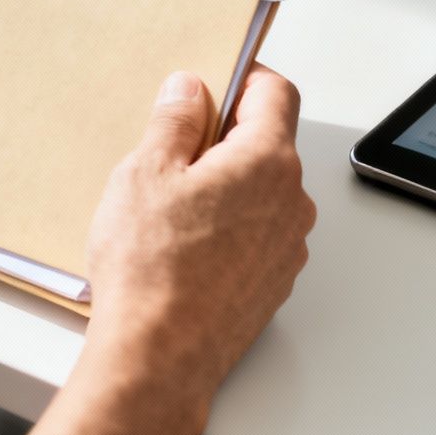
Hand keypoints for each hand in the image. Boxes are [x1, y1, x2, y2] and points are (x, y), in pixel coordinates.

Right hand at [84, 66, 315, 402]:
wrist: (159, 357)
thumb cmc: (151, 269)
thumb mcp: (144, 172)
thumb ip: (173, 121)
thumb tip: (188, 91)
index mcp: (267, 161)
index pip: (275, 93)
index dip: (243, 77)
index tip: (215, 80)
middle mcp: (291, 202)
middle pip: (268, 143)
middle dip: (225, 136)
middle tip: (172, 150)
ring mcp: (286, 247)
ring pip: (262, 192)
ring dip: (226, 186)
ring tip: (170, 208)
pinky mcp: (272, 283)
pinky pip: (256, 234)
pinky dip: (228, 227)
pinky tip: (182, 245)